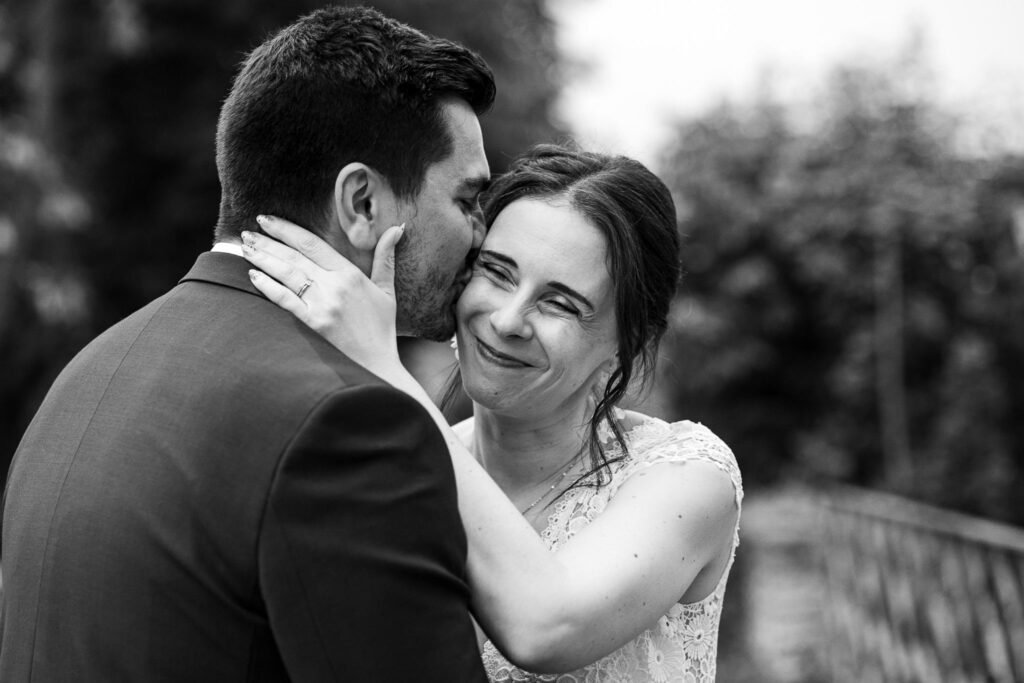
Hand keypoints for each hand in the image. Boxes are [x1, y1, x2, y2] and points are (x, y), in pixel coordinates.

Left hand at [241, 214, 405, 377]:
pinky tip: (253, 276)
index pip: (313, 244)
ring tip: (245, 248)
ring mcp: (322, 305)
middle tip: (247, 231)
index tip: (268, 220)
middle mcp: (335, 286)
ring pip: (287, 274)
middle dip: (268, 241)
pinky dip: (268, 286)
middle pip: (295, 256)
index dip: (287, 229)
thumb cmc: (381, 329)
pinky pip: (285, 300)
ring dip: (263, 259)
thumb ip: (386, 258)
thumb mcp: (387, 290)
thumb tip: (397, 228)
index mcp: (351, 274)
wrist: (377, 365)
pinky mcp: (313, 324)